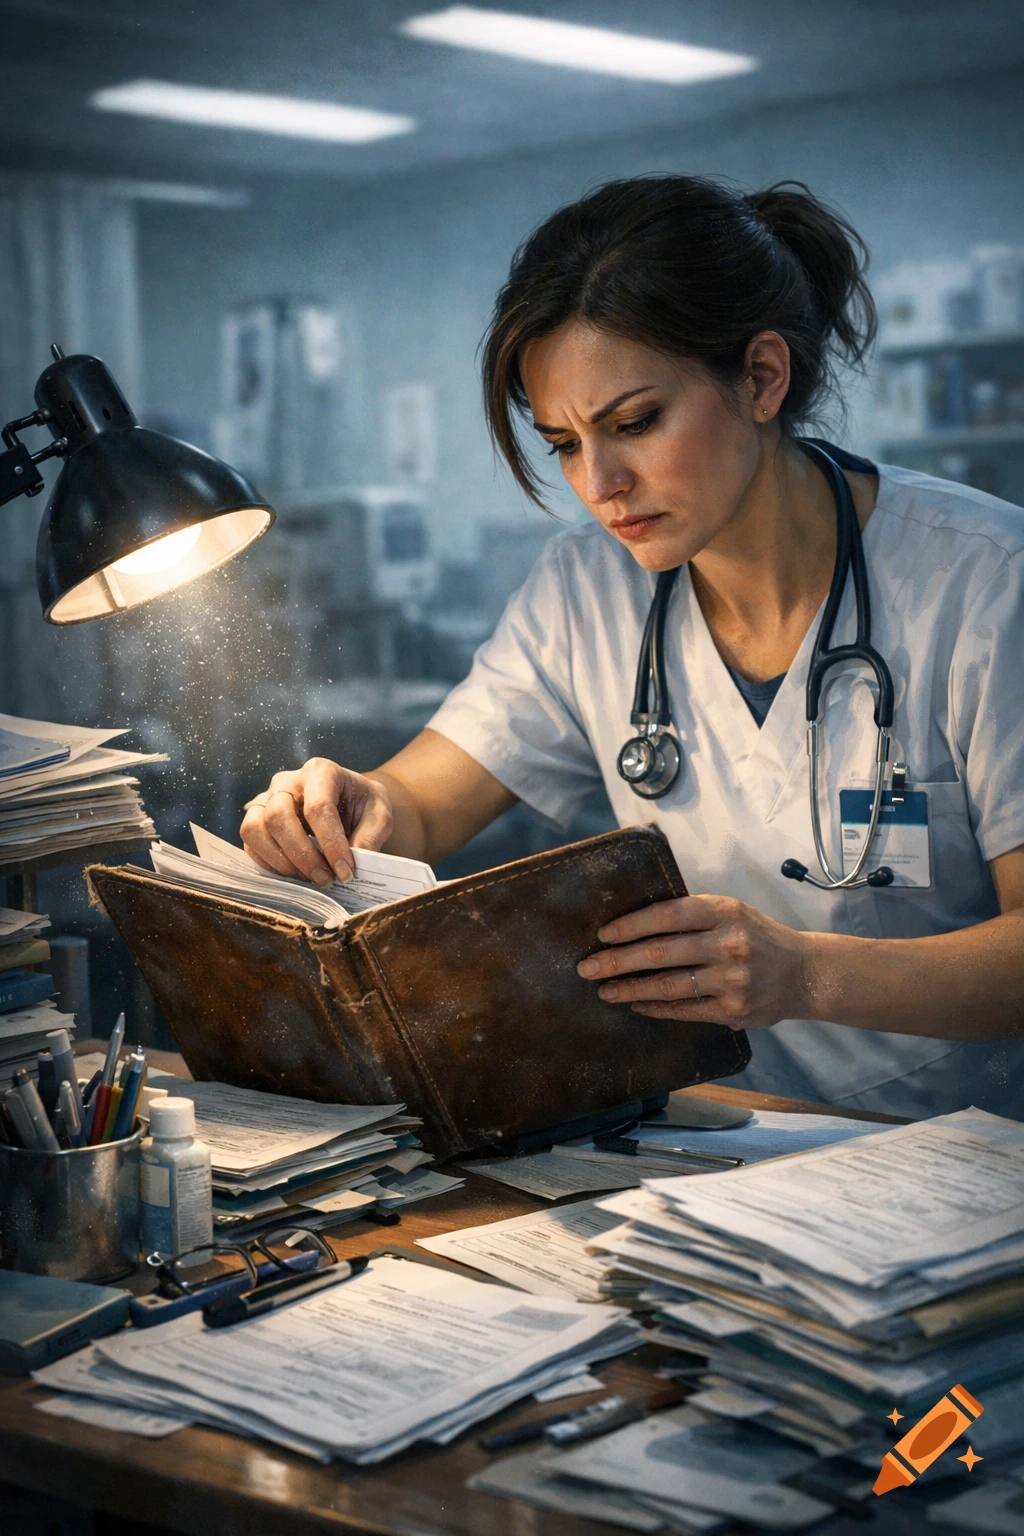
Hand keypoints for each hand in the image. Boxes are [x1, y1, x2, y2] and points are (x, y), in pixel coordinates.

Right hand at [240, 758, 392, 886]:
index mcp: (321, 771)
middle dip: (303, 855)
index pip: (318, 807)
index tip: (345, 872)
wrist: (350, 801)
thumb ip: (370, 837)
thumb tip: (353, 862)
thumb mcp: (380, 816)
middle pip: (278, 816)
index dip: (330, 844)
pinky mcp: (256, 818)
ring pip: (255, 829)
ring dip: (282, 862)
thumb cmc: (363, 805)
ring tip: (310, 879)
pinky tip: (295, 875)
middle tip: (326, 880)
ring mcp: (267, 798)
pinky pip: (250, 844)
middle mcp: (288, 780)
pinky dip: (269, 865)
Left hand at [576, 894, 812, 1030]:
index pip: (667, 915)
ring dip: (630, 989)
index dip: (631, 925)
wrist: (804, 973)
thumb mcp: (731, 912)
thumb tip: (633, 926)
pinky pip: (685, 1010)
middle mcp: (729, 943)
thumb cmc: (757, 937)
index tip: (603, 935)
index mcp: (725, 911)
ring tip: (605, 991)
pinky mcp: (733, 1010)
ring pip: (668, 985)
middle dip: (617, 961)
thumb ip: (691, 917)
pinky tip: (637, 1005)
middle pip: (661, 952)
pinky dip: (656, 1008)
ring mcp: (732, 979)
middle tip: (587, 968)